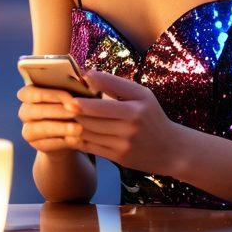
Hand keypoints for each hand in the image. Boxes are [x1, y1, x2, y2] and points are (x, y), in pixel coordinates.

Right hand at [17, 84, 80, 154]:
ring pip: (40, 128)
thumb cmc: (73, 105)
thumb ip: (74, 85)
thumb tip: (85, 78)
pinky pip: (46, 144)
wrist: (71, 131)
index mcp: (29, 93)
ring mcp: (28, 129)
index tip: (71, 98)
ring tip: (79, 128)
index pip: (30, 92)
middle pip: (34, 110)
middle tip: (76, 112)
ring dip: (60, 128)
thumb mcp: (74, 94)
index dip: (51, 95)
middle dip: (57, 111)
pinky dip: (62, 142)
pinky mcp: (36, 145)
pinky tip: (76, 139)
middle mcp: (24, 111)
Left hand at [64, 70, 181, 175]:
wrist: (171, 149)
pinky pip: (90, 146)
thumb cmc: (152, 116)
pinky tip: (69, 130)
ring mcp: (124, 142)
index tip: (75, 80)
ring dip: (73, 121)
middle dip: (74, 107)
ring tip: (61, 114)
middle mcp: (131, 123)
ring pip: (88, 130)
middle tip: (60, 100)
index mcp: (137, 105)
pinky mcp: (118, 157)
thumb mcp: (142, 95)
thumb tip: (88, 74)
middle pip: (92, 113)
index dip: (89, 84)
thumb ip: (116, 84)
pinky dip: (77, 137)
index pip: (107, 91)